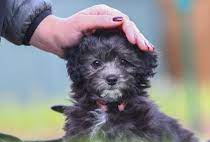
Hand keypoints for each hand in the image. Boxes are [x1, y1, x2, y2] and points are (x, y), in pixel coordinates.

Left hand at [30, 4, 153, 56]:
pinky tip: (138, 54)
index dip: (131, 31)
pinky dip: (131, 48)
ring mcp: (108, 32)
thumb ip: (100, 21)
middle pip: (129, 28)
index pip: (123, 21)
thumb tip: (120, 21)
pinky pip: (122, 43)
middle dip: (139, 38)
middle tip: (147, 49)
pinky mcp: (107, 42)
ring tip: (147, 51)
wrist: (56, 41)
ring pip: (127, 36)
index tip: (136, 42)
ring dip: (138, 43)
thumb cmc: (66, 31)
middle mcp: (108, 21)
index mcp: (104, 13)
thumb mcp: (81, 24)